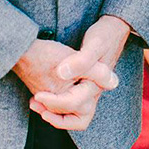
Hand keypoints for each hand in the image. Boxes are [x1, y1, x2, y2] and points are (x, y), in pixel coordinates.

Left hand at [31, 16, 129, 130]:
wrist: (113, 30)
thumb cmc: (105, 36)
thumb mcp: (94, 44)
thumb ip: (81, 61)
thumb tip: (62, 74)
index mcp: (96, 85)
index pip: (73, 104)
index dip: (53, 102)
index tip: (38, 95)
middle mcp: (93, 93)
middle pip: (75, 119)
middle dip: (53, 115)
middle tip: (36, 103)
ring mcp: (88, 91)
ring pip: (72, 114)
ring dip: (53, 113)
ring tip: (35, 102)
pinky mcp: (82, 86)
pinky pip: (69, 104)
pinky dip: (55, 104)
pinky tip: (42, 93)